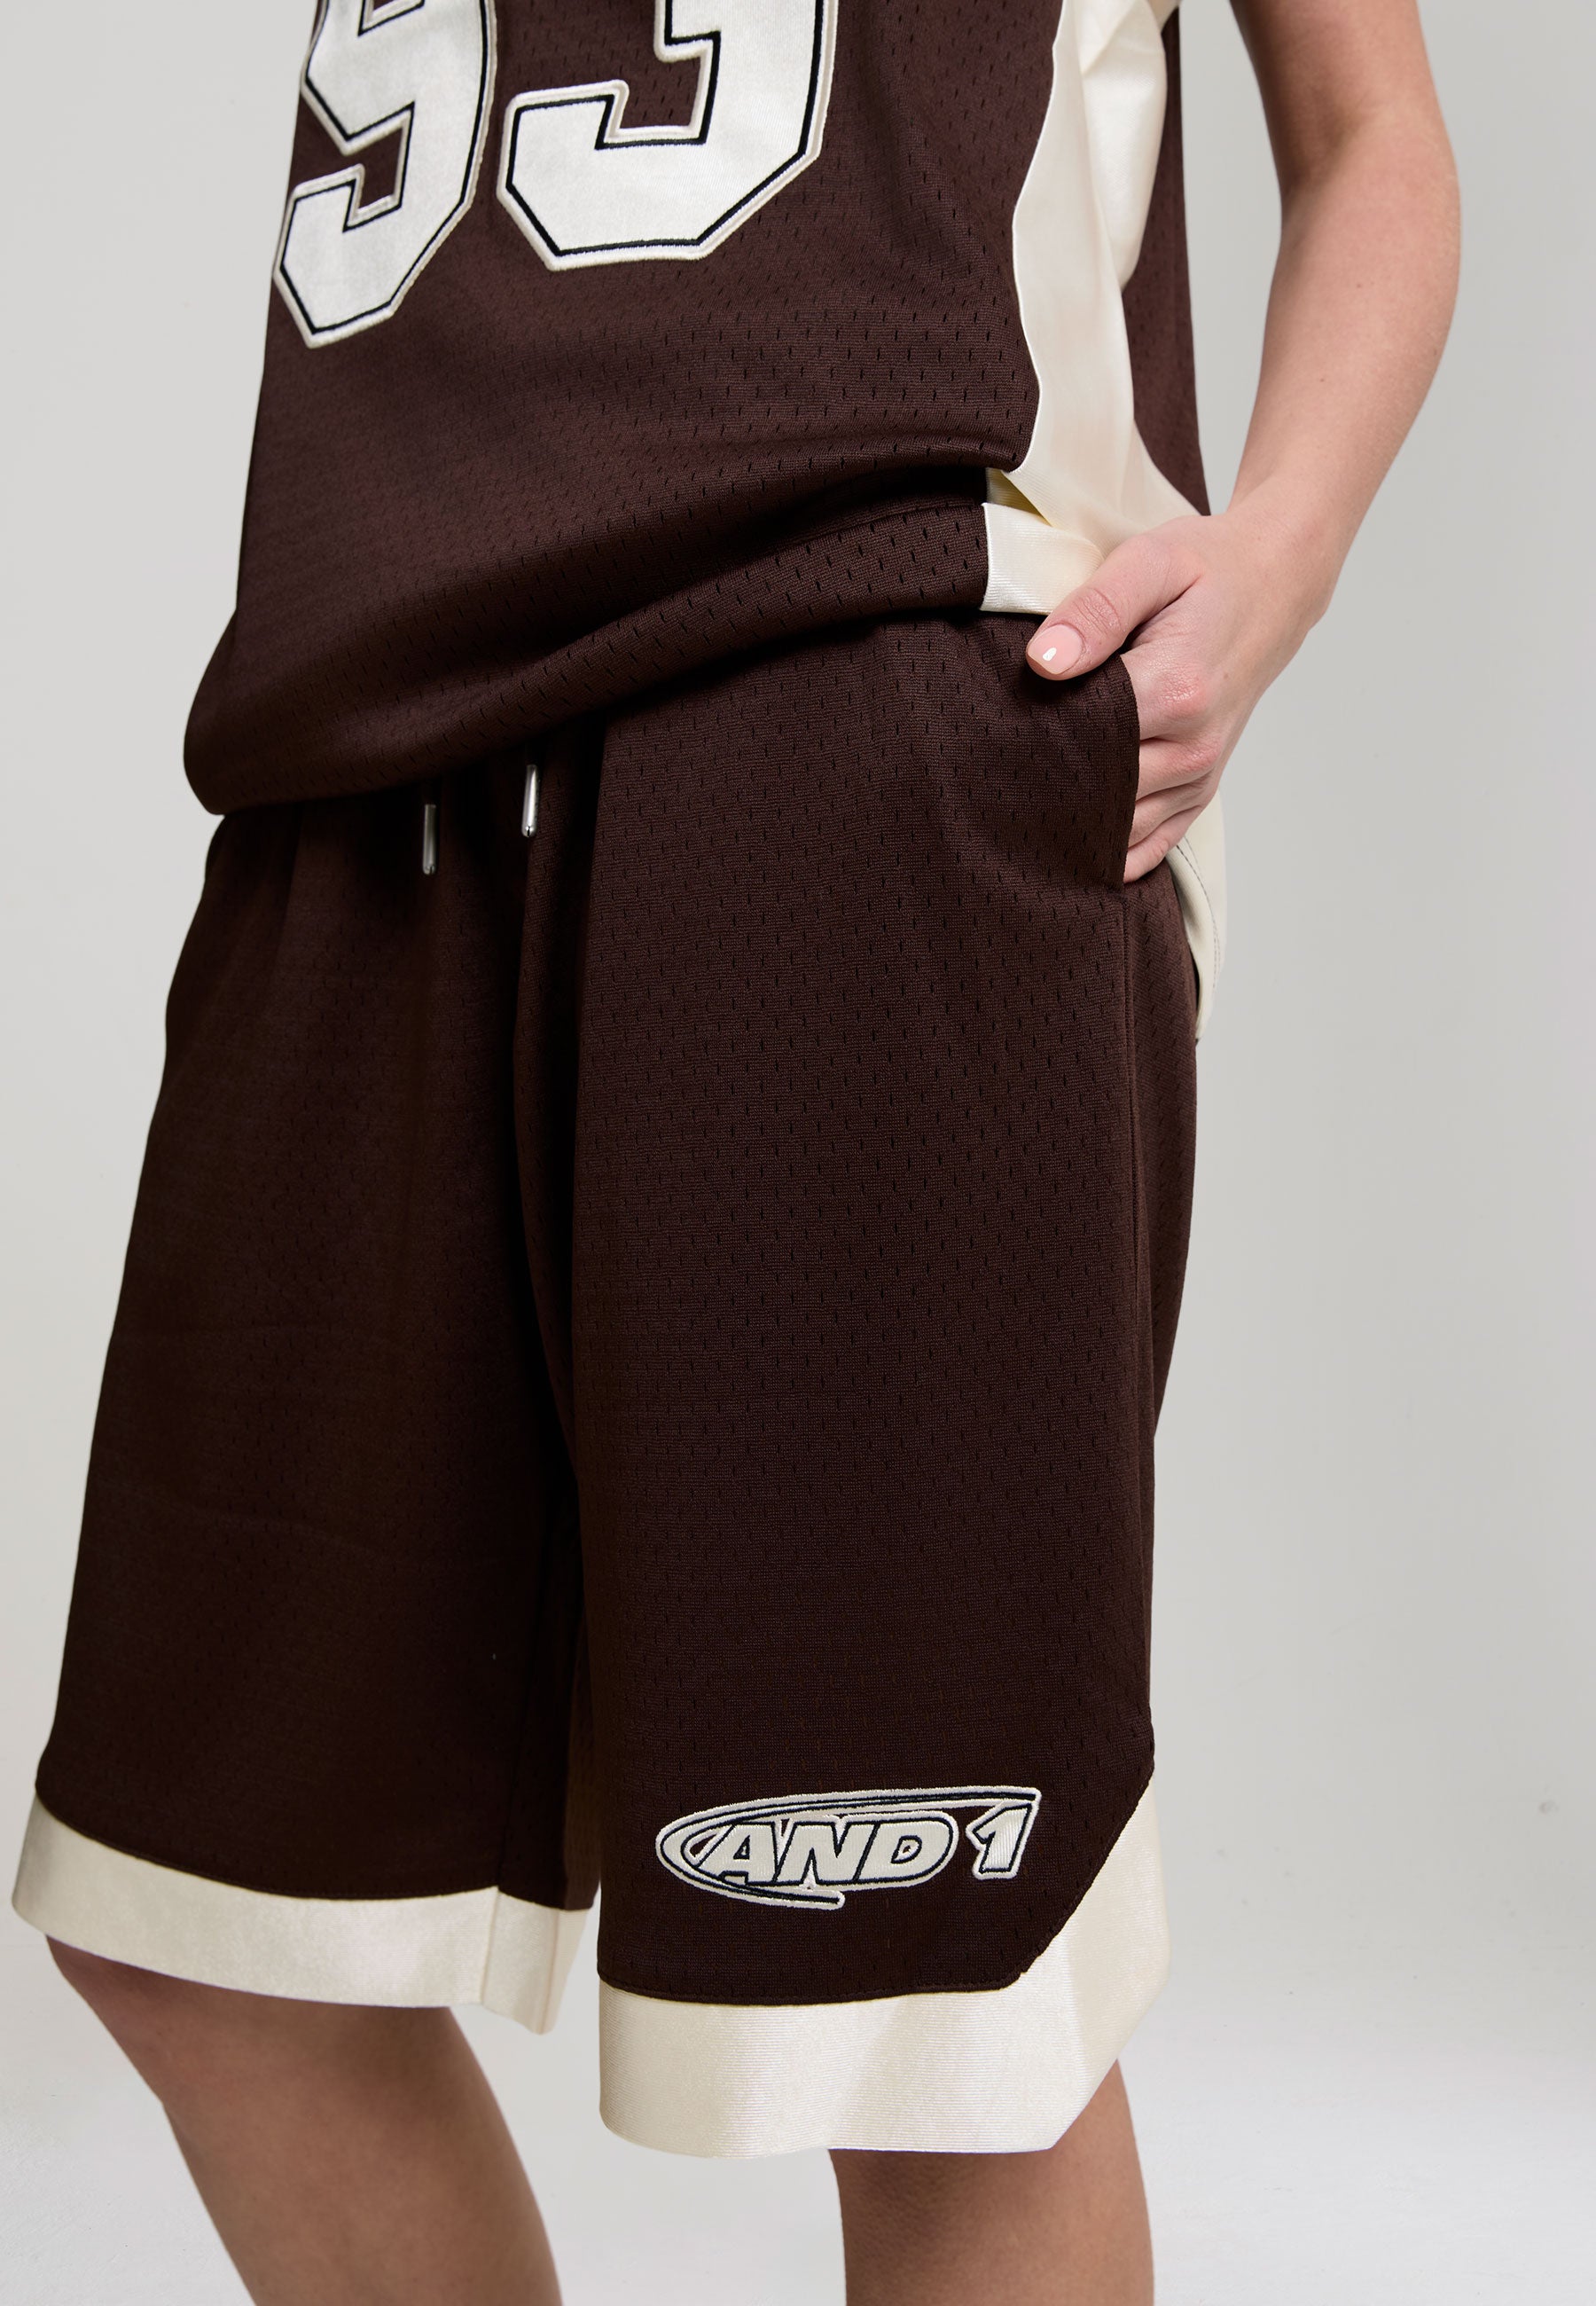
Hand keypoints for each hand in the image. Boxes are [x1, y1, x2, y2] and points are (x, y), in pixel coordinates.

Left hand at [1025, 499, 1326, 880]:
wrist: (1273, 585)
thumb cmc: (1207, 570)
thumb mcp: (1150, 562)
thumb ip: (1095, 609)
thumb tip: (1043, 661)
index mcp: (1177, 690)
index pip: (1081, 739)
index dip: (1031, 737)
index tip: (993, 729)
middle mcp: (1192, 747)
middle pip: (1094, 792)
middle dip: (1043, 782)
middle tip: (992, 768)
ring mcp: (1198, 777)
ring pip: (1115, 832)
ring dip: (1068, 822)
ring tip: (1021, 797)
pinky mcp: (1198, 793)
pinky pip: (1145, 849)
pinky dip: (1104, 852)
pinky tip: (1065, 841)